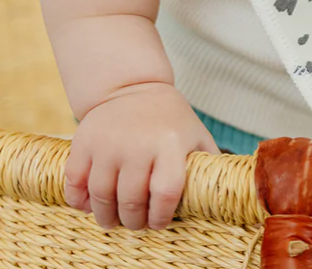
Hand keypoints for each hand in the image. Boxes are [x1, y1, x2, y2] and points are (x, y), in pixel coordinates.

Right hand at [64, 82, 218, 230]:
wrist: (133, 87)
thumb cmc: (170, 119)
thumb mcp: (195, 134)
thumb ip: (208, 162)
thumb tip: (236, 189)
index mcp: (171, 144)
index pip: (166, 193)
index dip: (161, 216)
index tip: (159, 222)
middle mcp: (138, 144)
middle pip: (131, 200)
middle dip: (133, 221)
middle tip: (135, 224)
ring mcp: (108, 143)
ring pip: (102, 197)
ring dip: (106, 217)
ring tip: (113, 220)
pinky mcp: (84, 143)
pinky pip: (75, 183)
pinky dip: (79, 202)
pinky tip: (89, 205)